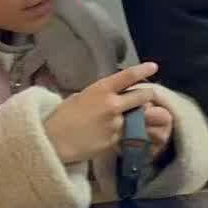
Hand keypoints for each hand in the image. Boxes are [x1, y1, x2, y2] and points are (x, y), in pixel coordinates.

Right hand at [42, 62, 170, 165]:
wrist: (54, 141)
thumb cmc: (62, 116)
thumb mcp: (80, 97)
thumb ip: (99, 95)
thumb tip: (112, 95)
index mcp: (101, 89)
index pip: (128, 76)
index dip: (143, 69)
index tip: (153, 66)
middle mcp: (112, 105)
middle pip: (142, 97)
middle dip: (147, 96)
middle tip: (145, 98)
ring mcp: (116, 124)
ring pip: (138, 117)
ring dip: (136, 116)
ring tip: (126, 118)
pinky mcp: (116, 140)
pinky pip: (127, 133)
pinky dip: (126, 132)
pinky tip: (112, 132)